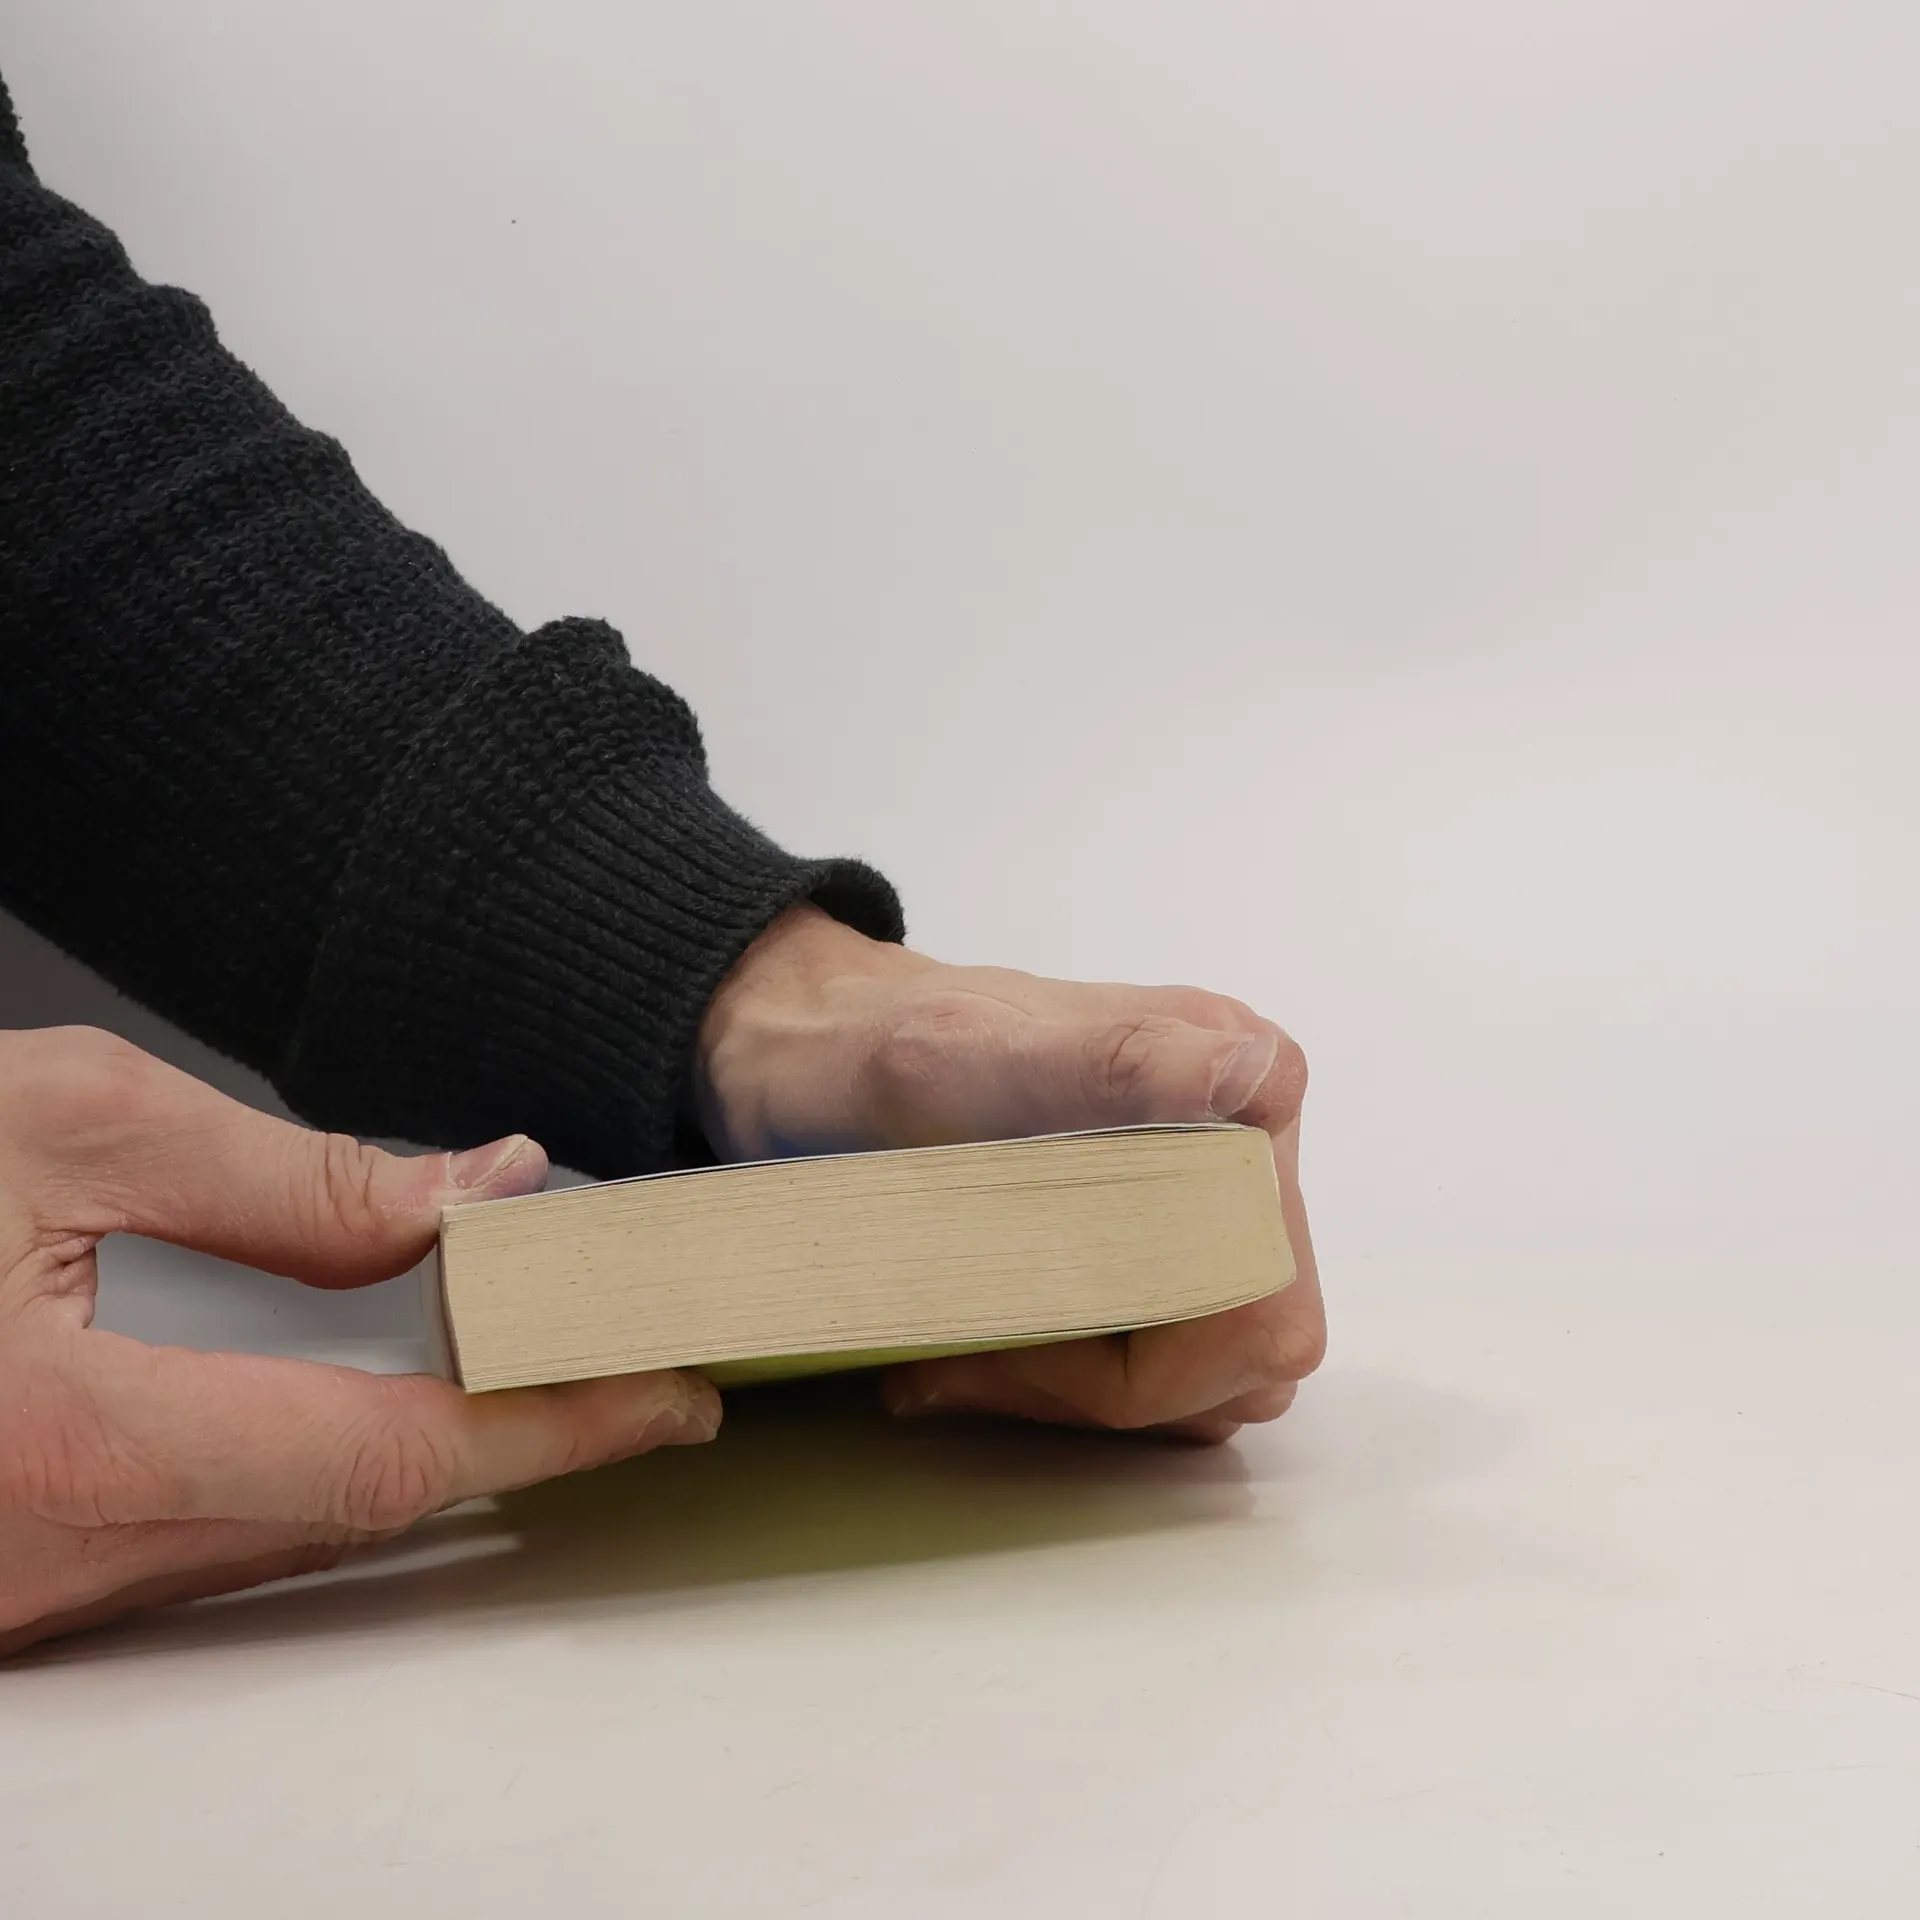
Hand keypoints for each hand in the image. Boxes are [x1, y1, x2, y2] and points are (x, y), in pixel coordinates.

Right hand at [0, 1027, 718, 1656]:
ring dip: (430, 1446)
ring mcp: (33, 1595)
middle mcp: (56, 1557)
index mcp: (71, 1440)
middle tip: (631, 1357)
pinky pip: (216, 1537)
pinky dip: (322, 1465)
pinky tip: (382, 1393)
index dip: (553, 1422)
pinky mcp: (23, 1584)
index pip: (392, 1454)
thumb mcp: (67, 1128)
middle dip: (515, 1430)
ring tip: (541, 1360)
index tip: (668, 1390)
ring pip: (296, 1530)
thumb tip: (480, 1193)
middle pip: (361, 1503)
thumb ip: (291, 1179)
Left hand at [694, 906, 1322, 1441]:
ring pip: (1213, 1371)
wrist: (808, 1045)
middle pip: (1244, 1347)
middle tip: (963, 1361)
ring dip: (1085, 1389)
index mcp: (1235, 1080)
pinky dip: (1074, 1378)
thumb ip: (1120, 1062)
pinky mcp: (1164, 1233)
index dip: (1140, 1355)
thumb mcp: (966, 1056)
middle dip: (1105, 1385)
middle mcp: (1245, 1136)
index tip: (1003, 1331)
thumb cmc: (869, 1049)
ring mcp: (1208, 1192)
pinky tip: (977, 1343)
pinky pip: (1168, 1358)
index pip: (1253, 1296)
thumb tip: (1257, 1073)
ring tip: (960, 1351)